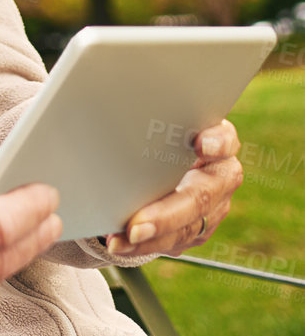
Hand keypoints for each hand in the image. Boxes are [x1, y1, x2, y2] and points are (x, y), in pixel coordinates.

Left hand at [104, 120, 242, 257]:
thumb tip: (109, 89)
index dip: (216, 143)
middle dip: (166, 214)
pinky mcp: (196, 229)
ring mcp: (213, 206)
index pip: (226, 140)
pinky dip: (143, 246)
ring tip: (119, 239)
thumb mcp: (159, 115)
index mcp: (217, 139)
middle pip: (200, 197)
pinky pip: (172, 242)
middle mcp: (220, 175)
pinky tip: (119, 244)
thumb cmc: (157, 126)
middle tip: (135, 224)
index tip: (199, 143)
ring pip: (185, 228)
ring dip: (150, 238)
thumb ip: (151, 111)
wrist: (162, 154)